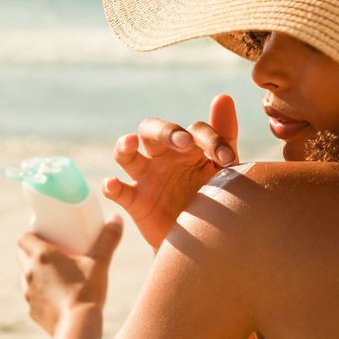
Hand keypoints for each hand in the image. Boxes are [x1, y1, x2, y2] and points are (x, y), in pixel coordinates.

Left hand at [17, 215, 122, 335]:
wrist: (78, 328)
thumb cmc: (88, 291)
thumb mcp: (101, 262)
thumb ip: (109, 238)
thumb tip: (117, 217)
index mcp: (42, 255)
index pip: (23, 238)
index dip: (32, 234)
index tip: (46, 235)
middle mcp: (30, 272)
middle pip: (21, 254)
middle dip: (32, 251)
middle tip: (53, 251)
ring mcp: (29, 293)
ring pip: (26, 275)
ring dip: (36, 272)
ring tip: (55, 273)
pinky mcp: (32, 310)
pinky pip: (33, 295)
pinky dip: (41, 292)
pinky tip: (57, 295)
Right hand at [102, 94, 238, 250]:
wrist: (206, 242)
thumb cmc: (215, 198)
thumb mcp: (224, 169)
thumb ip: (223, 135)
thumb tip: (223, 96)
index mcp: (187, 146)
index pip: (195, 130)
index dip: (212, 140)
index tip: (228, 161)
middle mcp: (162, 156)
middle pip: (152, 130)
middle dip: (167, 132)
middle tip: (185, 142)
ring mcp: (146, 177)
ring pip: (125, 154)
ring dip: (125, 146)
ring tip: (130, 142)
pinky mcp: (135, 202)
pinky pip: (118, 192)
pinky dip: (111, 187)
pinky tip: (111, 184)